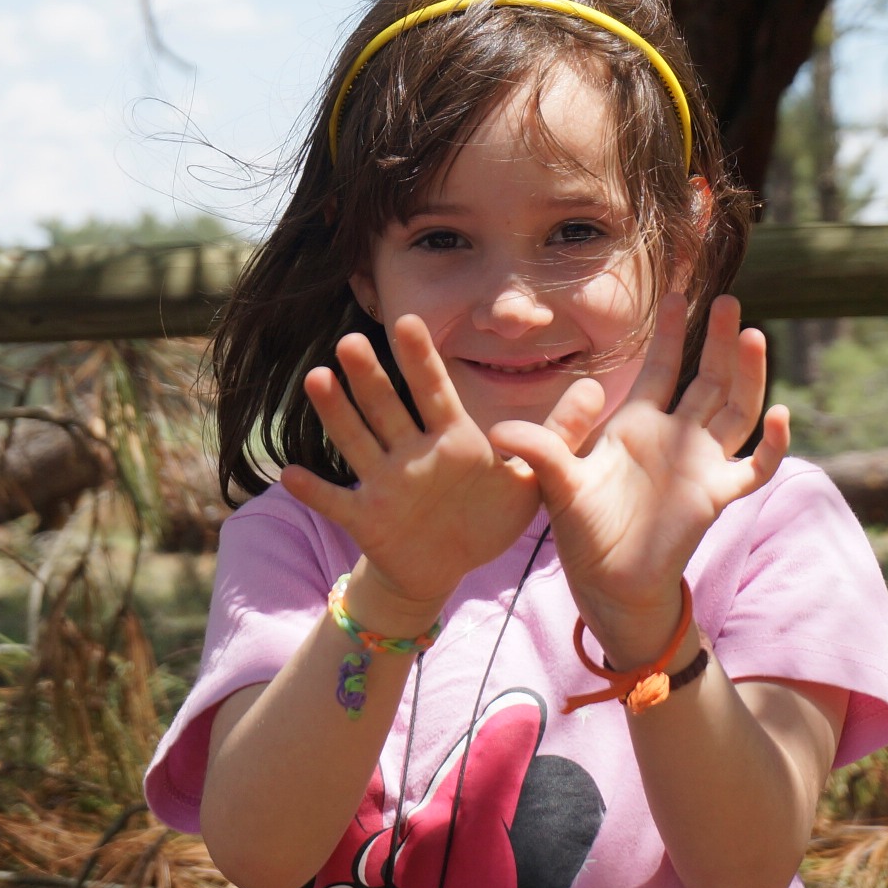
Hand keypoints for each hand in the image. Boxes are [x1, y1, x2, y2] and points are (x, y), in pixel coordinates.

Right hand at [279, 316, 541, 630]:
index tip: (407, 321)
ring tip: (316, 379)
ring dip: (336, 414)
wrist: (447, 565)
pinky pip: (337, 502)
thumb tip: (597, 388)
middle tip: (350, 342)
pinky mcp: (367, 519)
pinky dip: (315, 492)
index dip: (420, 360)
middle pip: (388, 408)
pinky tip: (289, 474)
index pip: (434, 391)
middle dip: (370, 378)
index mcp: (451, 437)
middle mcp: (410, 452)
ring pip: (357, 442)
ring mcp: (384, 483)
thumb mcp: (529, 479)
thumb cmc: (486, 513)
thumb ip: (560, 435)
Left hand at [488, 294, 787, 666]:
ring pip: (735, 410)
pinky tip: (778, 415)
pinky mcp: (715, 497)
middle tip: (731, 300)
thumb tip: (501, 429)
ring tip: (754, 337)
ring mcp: (700, 465)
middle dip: (719, 341)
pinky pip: (752, 468)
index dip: (672, 332)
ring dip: (748, 375)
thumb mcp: (558, 484)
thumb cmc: (583, 530)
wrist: (608, 582)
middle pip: (708, 378)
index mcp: (639, 424)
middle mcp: (676, 437)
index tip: (679, 293)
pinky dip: (770, 445)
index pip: (662, 366)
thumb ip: (542, 451)